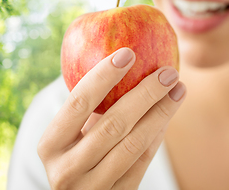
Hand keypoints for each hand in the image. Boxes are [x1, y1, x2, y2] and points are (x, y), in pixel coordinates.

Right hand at [37, 48, 185, 189]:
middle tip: (168, 72)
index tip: (128, 53)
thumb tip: (118, 57)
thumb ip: (83, 108)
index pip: (78, 103)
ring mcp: (93, 188)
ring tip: (178, 90)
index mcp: (50, 145)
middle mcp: (67, 170)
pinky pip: (143, 161)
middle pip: (113, 124)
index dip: (103, 76)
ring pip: (134, 144)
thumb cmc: (72, 155)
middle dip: (145, 94)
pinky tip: (167, 115)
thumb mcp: (65, 136)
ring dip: (160, 113)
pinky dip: (157, 135)